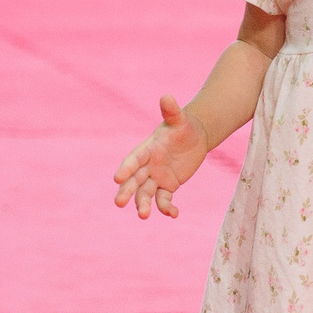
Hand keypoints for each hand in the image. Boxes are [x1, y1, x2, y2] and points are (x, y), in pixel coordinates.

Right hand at [113, 95, 208, 219]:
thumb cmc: (184, 126)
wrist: (194, 137)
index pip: (134, 159)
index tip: (117, 178)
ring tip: (143, 216)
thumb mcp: (180, 119)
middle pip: (134, 180)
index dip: (126, 168)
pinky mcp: (167, 186)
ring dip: (143, 204)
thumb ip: (171, 111)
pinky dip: (167, 208)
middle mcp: (148, 165)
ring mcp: (156, 177)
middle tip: (118, 203)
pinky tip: (174, 214)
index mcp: (147, 149)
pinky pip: (164, 199)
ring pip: (145, 193)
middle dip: (126, 191)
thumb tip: (166, 96)